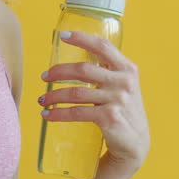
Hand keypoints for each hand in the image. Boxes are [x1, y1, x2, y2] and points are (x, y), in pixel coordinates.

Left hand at [39, 30, 149, 178]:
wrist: (135, 142)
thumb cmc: (123, 110)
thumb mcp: (122, 86)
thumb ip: (107, 72)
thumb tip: (75, 61)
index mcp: (127, 68)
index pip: (103, 46)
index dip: (82, 38)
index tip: (63, 36)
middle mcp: (124, 81)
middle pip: (83, 69)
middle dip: (59, 72)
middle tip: (44, 77)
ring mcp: (117, 100)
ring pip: (76, 93)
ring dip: (54, 95)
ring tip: (42, 100)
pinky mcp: (109, 117)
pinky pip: (77, 112)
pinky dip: (59, 113)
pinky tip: (48, 115)